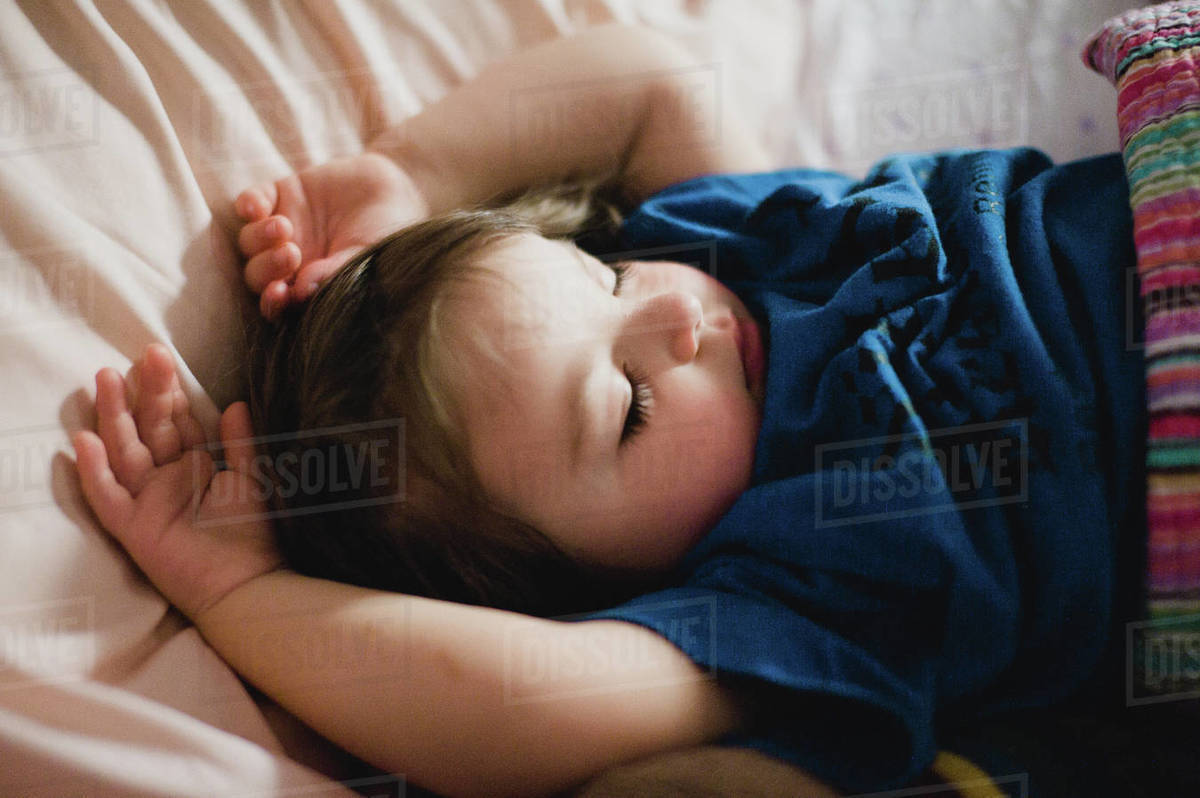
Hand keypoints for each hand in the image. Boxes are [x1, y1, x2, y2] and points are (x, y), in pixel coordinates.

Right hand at [73, 344, 281, 619]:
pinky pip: (107, 497)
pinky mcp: (133, 528)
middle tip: (143, 354)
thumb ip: (241, 443)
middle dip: (144, 392)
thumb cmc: (254, 534)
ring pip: (124, 452)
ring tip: (105, 379)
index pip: (176, 422)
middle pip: (149, 429)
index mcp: (195, 466)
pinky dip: (95, 471)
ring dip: (112, 416)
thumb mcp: (252, 479)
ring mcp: (146, 502)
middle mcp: (166, 480)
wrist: (250, 584)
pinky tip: (85, 441)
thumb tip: (235, 403)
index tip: (161, 356)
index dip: (168, 391)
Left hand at [234, 151, 427, 319]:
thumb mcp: (367, 257)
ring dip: (259, 238)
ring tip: (283, 227)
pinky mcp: (281, 195)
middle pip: (258, 274)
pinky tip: (258, 207)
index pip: (281, 302)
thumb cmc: (389, 235)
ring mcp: (284, 228)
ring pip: (249, 241)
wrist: (398, 191)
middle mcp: (292, 262)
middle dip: (267, 268)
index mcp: (311, 285)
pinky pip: (250, 203)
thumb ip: (334, 274)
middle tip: (291, 254)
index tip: (280, 293)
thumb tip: (301, 290)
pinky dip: (248, 205)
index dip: (273, 302)